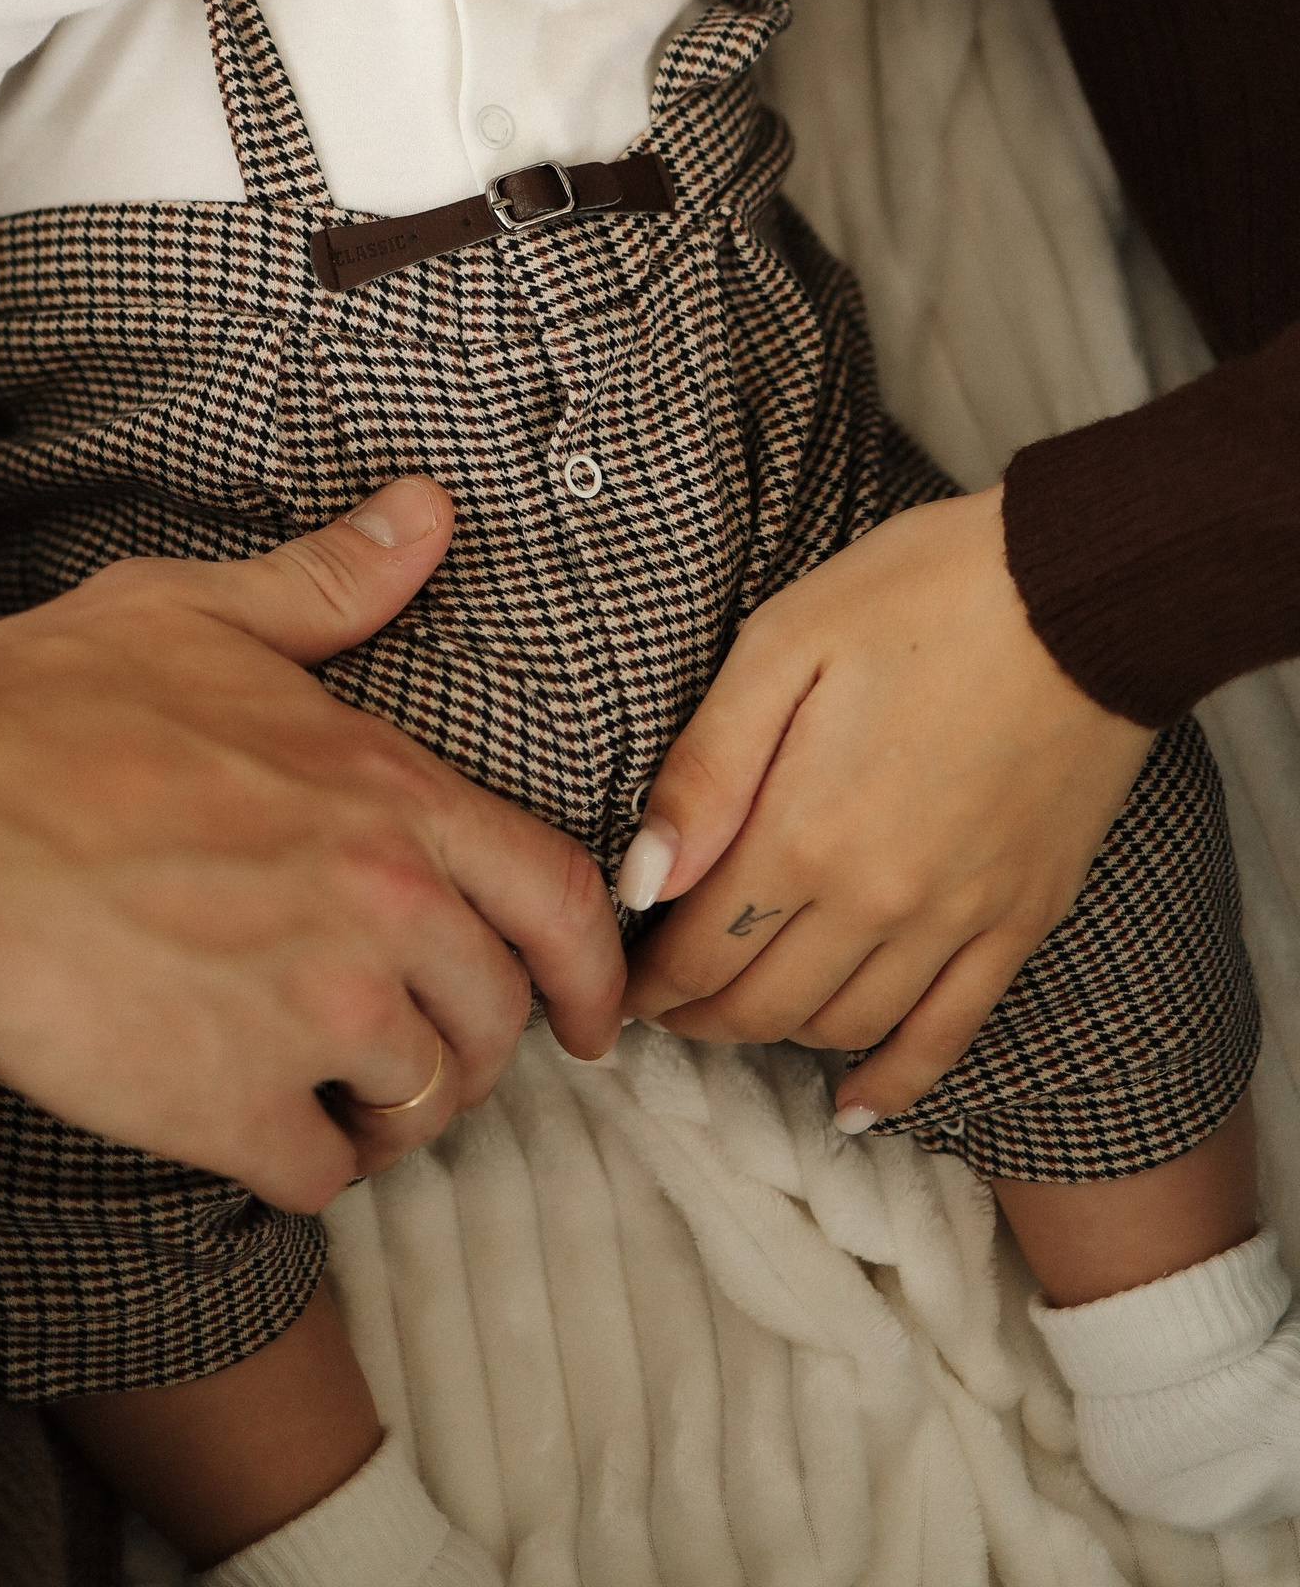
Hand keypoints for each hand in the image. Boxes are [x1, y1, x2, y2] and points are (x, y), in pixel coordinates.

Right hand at [0, 477, 622, 1209]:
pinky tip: (250, 1123)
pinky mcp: (231, 1105)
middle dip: (469, 1044)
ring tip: (331, 1088)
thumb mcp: (194, 613)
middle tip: (414, 1048)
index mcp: (388, 792)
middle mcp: (380, 906)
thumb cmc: (42, 714)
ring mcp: (314, 1013)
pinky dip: (298, 1163)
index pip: (555, 896)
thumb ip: (328, 581)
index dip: (594, 972)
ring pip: (420, 1104)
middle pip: (497, 1018)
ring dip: (385, 1109)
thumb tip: (428, 512)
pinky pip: (320, 1174)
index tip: (594, 1019)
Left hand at [618, 488, 1154, 1119]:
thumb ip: (706, 772)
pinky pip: (950, 1034)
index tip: (618, 977)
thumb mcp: (782, 646)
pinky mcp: (1021, 918)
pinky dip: (897, 1081)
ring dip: (778, 1037)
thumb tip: (640, 878)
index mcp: (803, 832)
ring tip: (738, 1016)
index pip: (700, 950)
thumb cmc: (920, 594)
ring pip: (844, 1027)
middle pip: (762, 1005)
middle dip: (698, 1016)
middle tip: (664, 1002)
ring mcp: (957, 920)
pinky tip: (855, 1105)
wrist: (1079, 593)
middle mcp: (877, 900)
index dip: (649, 979)